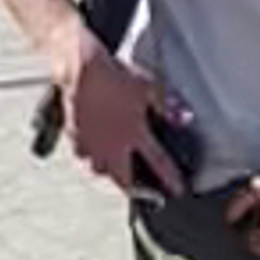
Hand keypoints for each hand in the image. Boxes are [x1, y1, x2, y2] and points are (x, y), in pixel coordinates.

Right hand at [57, 41, 186, 196]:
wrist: (80, 69)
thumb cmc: (114, 76)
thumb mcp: (149, 87)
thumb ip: (167, 107)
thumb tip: (184, 119)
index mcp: (134, 134)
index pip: (158, 163)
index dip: (170, 179)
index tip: (177, 189)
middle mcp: (112, 146)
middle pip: (124, 179)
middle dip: (134, 189)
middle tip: (141, 190)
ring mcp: (91, 143)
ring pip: (100, 170)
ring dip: (110, 172)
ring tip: (116, 171)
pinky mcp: (74, 136)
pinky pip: (83, 155)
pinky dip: (90, 156)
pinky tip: (92, 151)